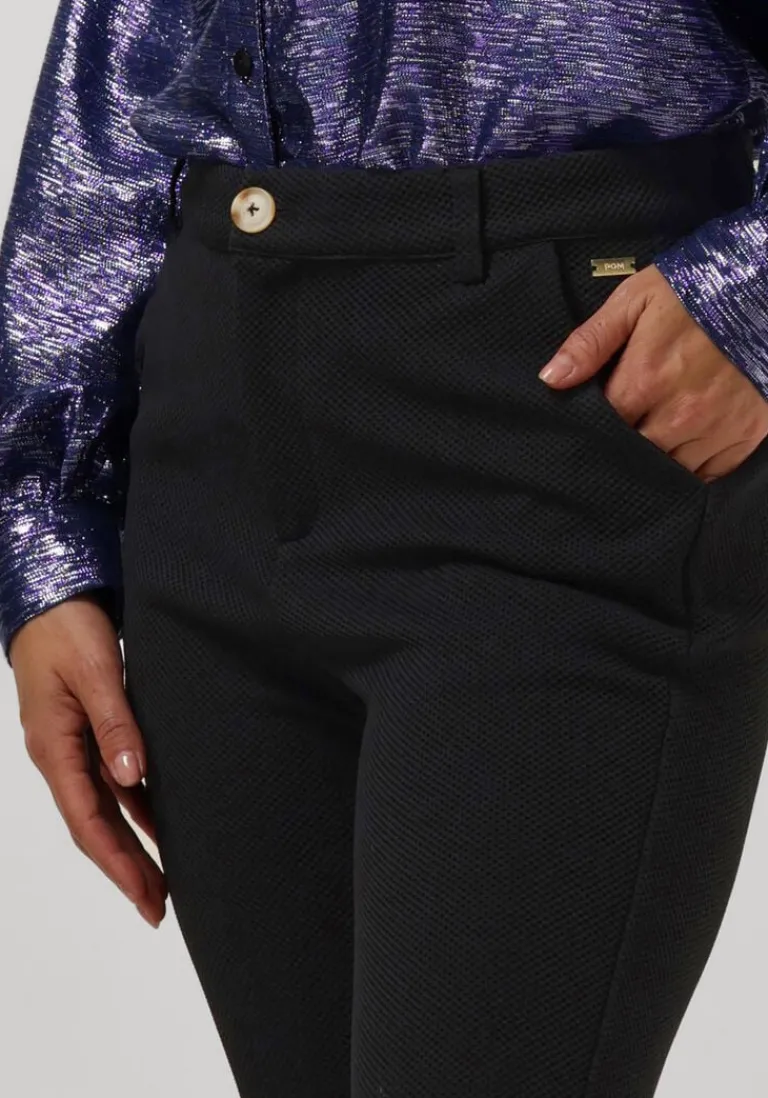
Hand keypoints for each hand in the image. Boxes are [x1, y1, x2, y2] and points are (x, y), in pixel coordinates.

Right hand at [9, 594, 165, 927]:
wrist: (51, 596)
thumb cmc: (67, 628)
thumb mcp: (95, 672)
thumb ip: (115, 723)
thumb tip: (132, 777)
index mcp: (54, 748)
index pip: (88, 822)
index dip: (118, 864)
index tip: (147, 897)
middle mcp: (61, 755)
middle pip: (96, 825)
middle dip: (127, 869)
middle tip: (159, 907)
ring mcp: (73, 745)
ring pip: (106, 807)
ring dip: (133, 843)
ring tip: (164, 878)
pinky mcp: (89, 730)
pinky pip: (113, 779)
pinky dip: (136, 806)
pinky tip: (161, 822)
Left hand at [538, 264, 767, 481]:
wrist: (766, 287)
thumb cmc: (696, 292)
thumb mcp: (636, 300)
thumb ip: (590, 342)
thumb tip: (551, 379)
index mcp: (644, 379)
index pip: (603, 426)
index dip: (593, 427)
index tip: (592, 421)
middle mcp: (679, 414)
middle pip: (633, 453)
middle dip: (623, 445)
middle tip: (624, 429)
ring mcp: (716, 428)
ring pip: (669, 469)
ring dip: (657, 458)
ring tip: (654, 436)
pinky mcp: (746, 436)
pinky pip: (707, 473)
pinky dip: (692, 467)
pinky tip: (684, 447)